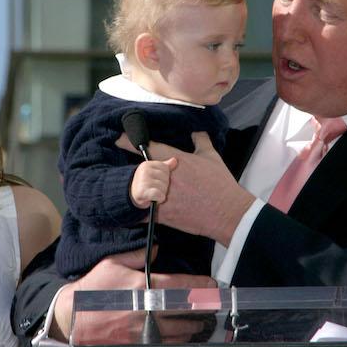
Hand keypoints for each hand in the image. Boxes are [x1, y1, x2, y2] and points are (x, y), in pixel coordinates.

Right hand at [51, 247, 214, 340]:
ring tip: (201, 322)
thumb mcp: (112, 263)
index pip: (180, 285)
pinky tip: (184, 337)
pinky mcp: (138, 344)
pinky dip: (178, 341)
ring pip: (178, 331)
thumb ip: (137, 255)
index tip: (212, 284)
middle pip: (184, 310)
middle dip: (202, 307)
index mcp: (143, 287)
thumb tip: (156, 247)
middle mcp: (147, 310)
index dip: (199, 285)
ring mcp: (143, 330)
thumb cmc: (92, 289)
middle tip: (213, 304)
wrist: (73, 318)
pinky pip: (165, 345)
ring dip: (193, 326)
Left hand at [118, 132, 254, 245]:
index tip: (119, 139)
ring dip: (132, 187)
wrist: (227, 212)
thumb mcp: (212, 158)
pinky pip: (141, 211)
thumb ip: (201, 142)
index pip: (150, 148)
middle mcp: (168, 177)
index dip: (131, 143)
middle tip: (122, 166)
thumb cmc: (221, 184)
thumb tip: (197, 132)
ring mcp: (164, 196)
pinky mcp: (163, 214)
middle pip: (140, 170)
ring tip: (125, 186)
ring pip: (138, 189)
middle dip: (133, 169)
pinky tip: (129, 208)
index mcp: (178, 160)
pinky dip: (134, 210)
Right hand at [130, 159, 176, 207]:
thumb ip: (164, 166)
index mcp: (147, 164)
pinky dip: (160, 199)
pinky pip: (160, 195)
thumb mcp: (153, 172)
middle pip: (166, 178)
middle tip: (154, 188)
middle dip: (163, 185)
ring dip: (161, 193)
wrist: (131, 195)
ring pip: (164, 187)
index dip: (164, 176)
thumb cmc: (145, 183)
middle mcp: (145, 171)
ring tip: (153, 193)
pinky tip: (155, 198)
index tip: (156, 180)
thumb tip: (175, 160)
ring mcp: (143, 181)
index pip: (165, 169)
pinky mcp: (143, 192)